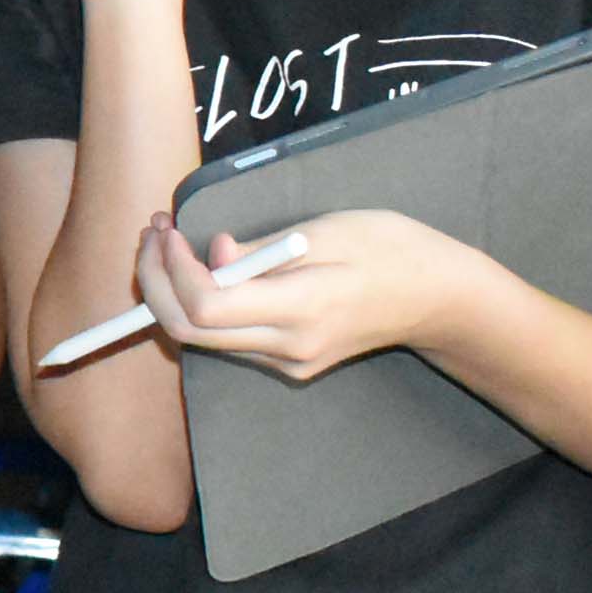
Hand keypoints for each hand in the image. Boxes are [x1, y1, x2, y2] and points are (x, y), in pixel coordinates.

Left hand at [132, 207, 484, 382]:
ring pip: (203, 338)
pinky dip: (202, 304)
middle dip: (155, 281)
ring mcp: (288, 363)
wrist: (436, 297)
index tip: (170, 230)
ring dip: (172, 292)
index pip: (207, 305)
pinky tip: (204, 268)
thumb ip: (262, 249)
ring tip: (170, 241)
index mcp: (302, 309)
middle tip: (155, 232)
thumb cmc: (390, 249)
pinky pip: (227, 338)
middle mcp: (288, 347)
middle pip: (189, 331)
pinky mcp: (290, 363)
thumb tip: (213, 256)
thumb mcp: (326, 229)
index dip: (172, 269)